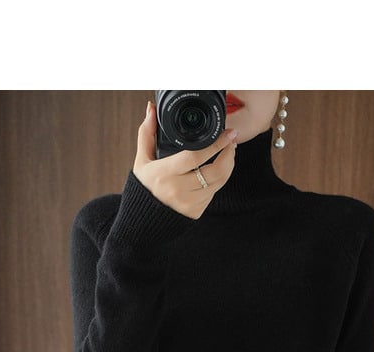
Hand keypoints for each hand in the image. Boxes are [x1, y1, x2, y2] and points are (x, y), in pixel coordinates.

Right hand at [132, 100, 237, 219]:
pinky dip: (218, 179)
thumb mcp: (142, 160)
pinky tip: (218, 169)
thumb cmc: (143, 187)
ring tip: (229, 152)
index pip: (196, 157)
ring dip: (228, 165)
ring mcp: (189, 203)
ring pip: (219, 182)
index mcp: (165, 174)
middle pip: (215, 171)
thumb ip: (147, 133)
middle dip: (228, 154)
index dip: (216, 144)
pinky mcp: (196, 212)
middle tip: (232, 141)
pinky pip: (214, 192)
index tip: (228, 133)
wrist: (143, 221)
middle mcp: (178, 190)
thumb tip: (151, 108)